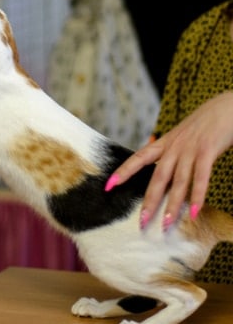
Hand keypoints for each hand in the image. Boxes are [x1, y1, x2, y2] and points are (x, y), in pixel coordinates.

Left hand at [105, 91, 232, 228]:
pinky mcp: (208, 151)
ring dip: (173, 204)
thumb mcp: (183, 136)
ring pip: (178, 181)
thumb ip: (172, 151)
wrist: (227, 105)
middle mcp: (174, 146)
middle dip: (149, 201)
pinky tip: (195, 212)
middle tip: (141, 222)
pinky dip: (198, 195)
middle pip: (158, 177)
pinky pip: (201, 177)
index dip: (123, 172)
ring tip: (167, 224)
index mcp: (165, 143)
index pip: (138, 158)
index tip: (108, 185)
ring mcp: (190, 149)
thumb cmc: (205, 123)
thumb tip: (164, 168)